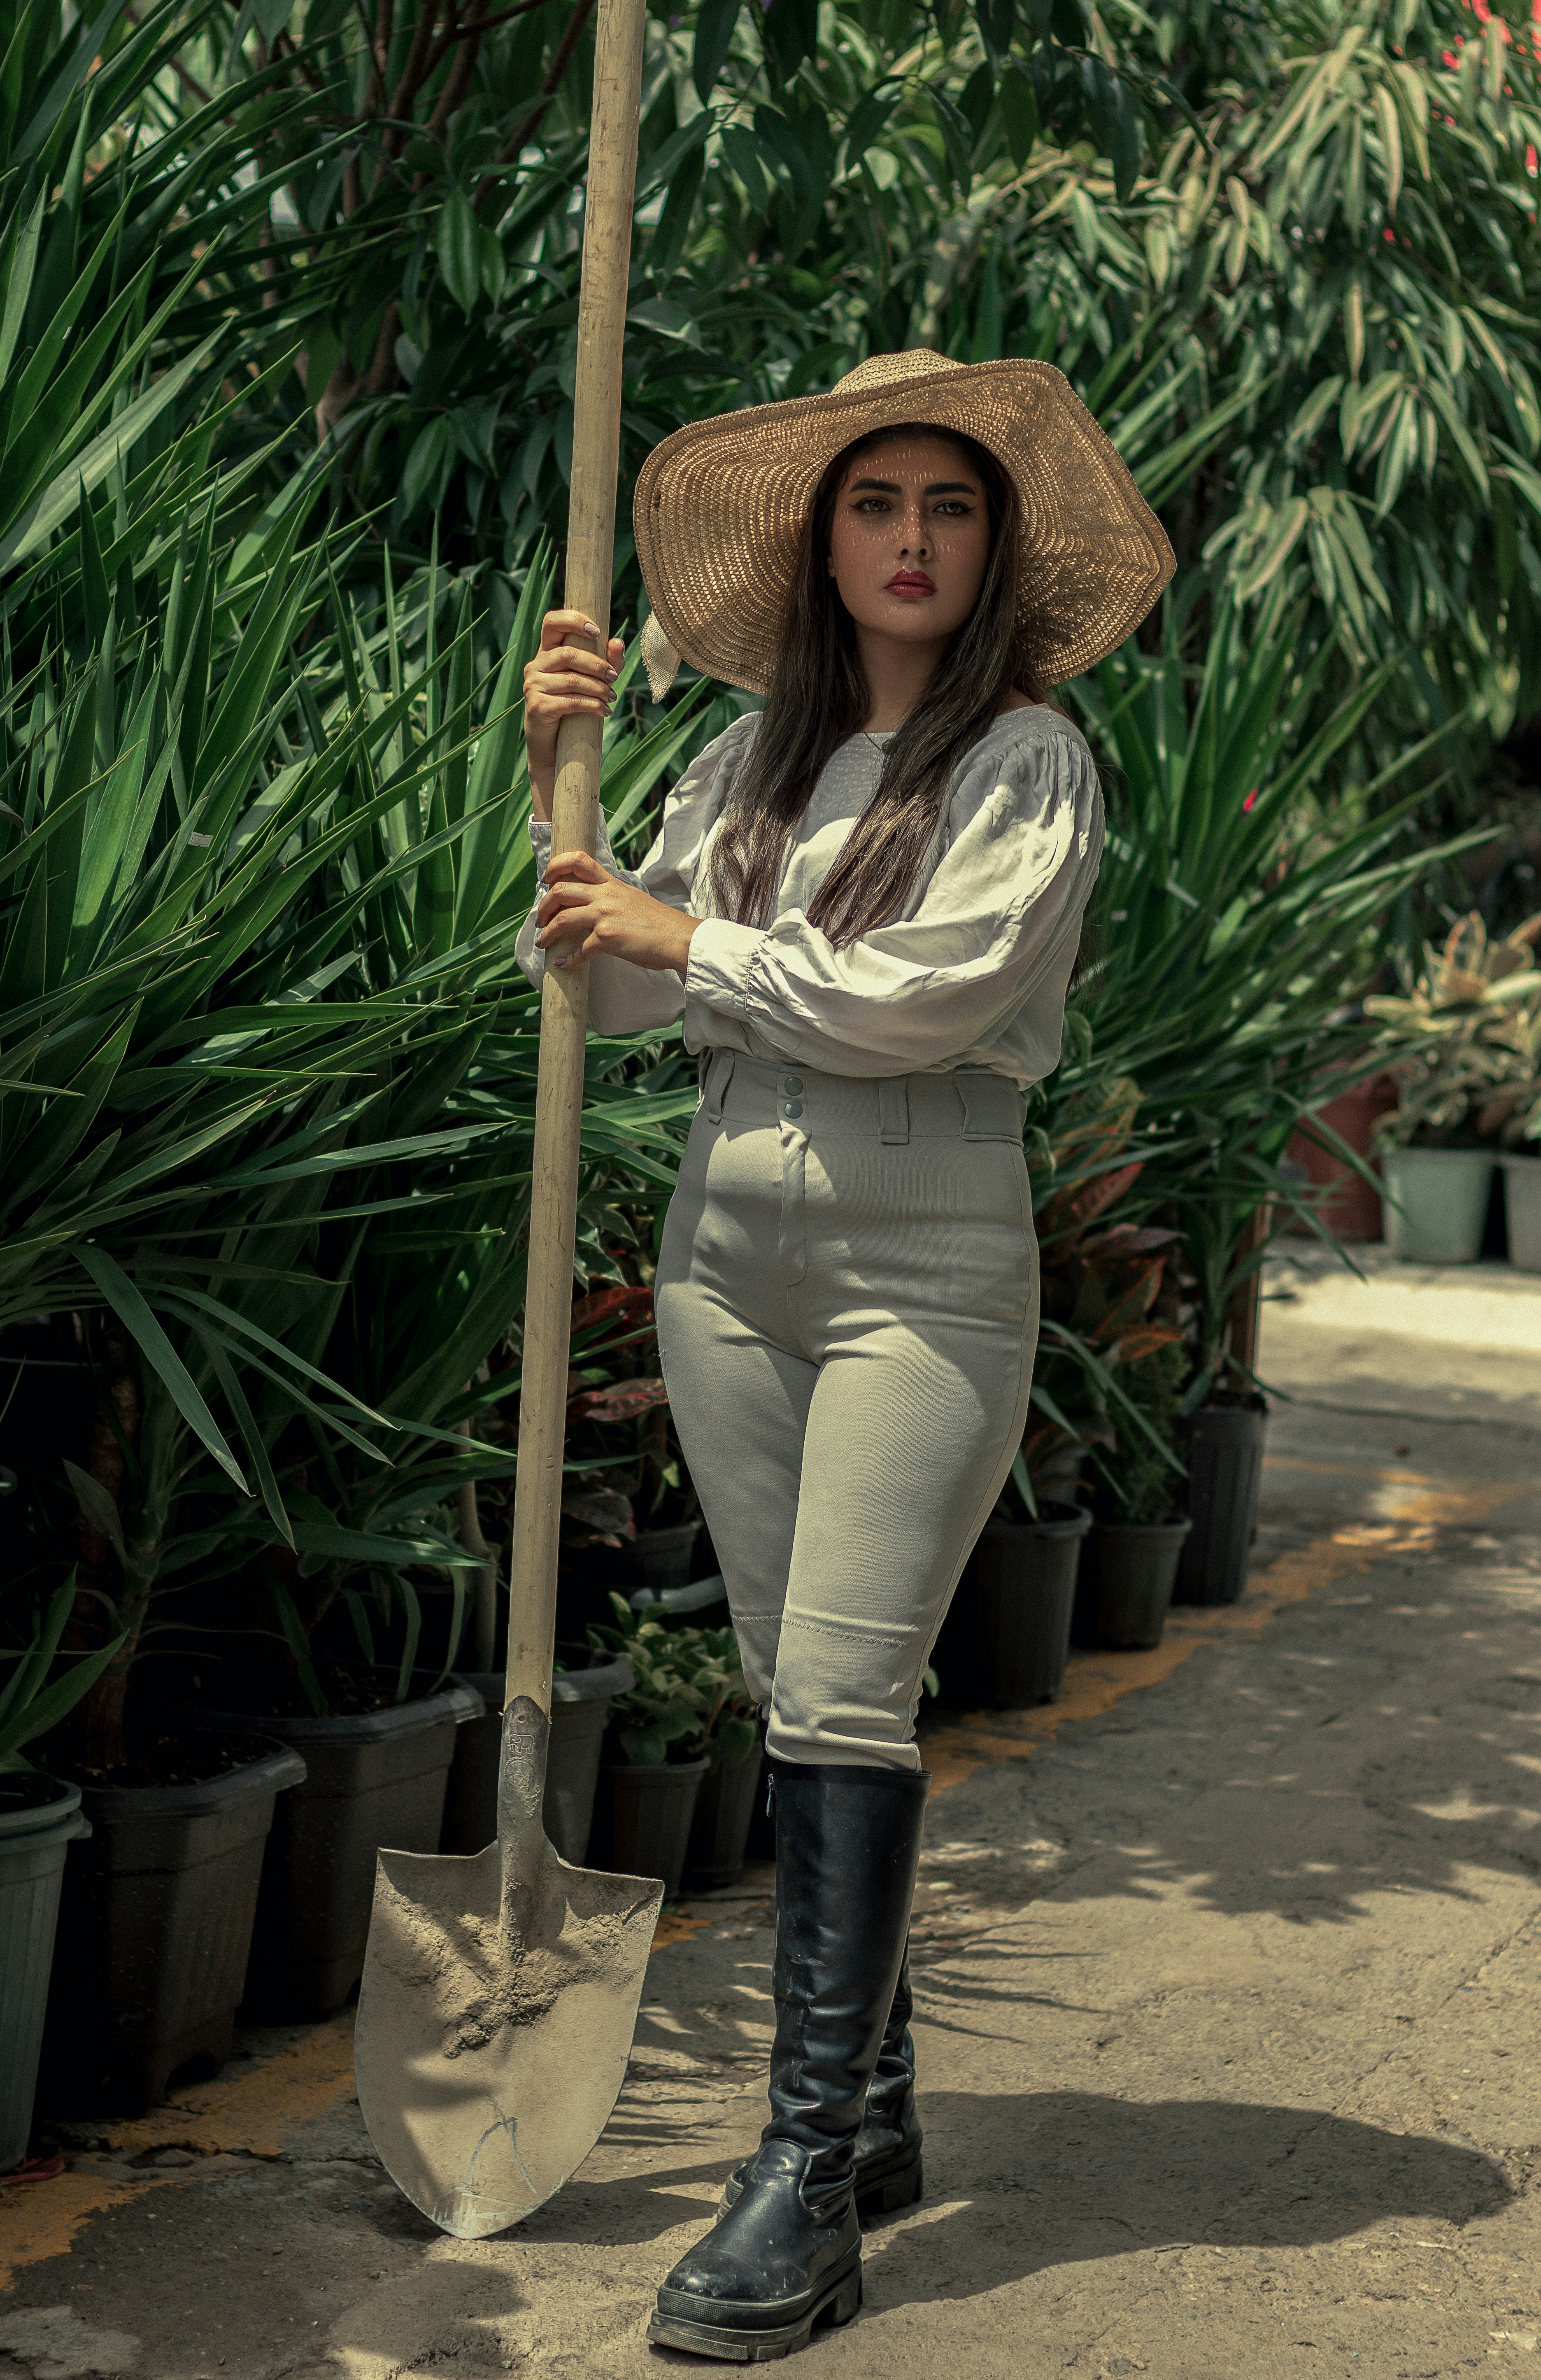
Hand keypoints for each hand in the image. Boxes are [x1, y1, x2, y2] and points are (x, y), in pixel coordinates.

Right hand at [524, 609, 624, 818]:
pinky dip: (592, 706)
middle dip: (597, 665)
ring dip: (598, 689)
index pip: (552, 622)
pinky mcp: (536, 706)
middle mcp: (535, 665)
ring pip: (572, 679)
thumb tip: (618, 641)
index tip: (597, 631)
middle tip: (614, 678)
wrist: (553, 746)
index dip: (573, 620)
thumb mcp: (593, 681)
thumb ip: (607, 661)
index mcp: (547, 652)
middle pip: (568, 653)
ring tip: (611, 697)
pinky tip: (604, 712)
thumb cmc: (573, 708)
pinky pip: (569, 701)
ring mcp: (532, 686)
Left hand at [536, 850, 701, 974]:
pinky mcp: (607, 937)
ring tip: (543, 942)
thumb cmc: (659, 923)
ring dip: (548, 932)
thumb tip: (595, 908)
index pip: (579, 860)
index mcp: (612, 884)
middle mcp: (605, 895)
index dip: (556, 865)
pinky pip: (579, 950)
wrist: (678, 938)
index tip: (546, 878)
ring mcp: (605, 915)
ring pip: (563, 918)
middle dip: (544, 905)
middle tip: (540, 919)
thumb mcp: (633, 900)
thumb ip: (612, 899)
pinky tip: (563, 965)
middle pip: (561, 890)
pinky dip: (568, 959)